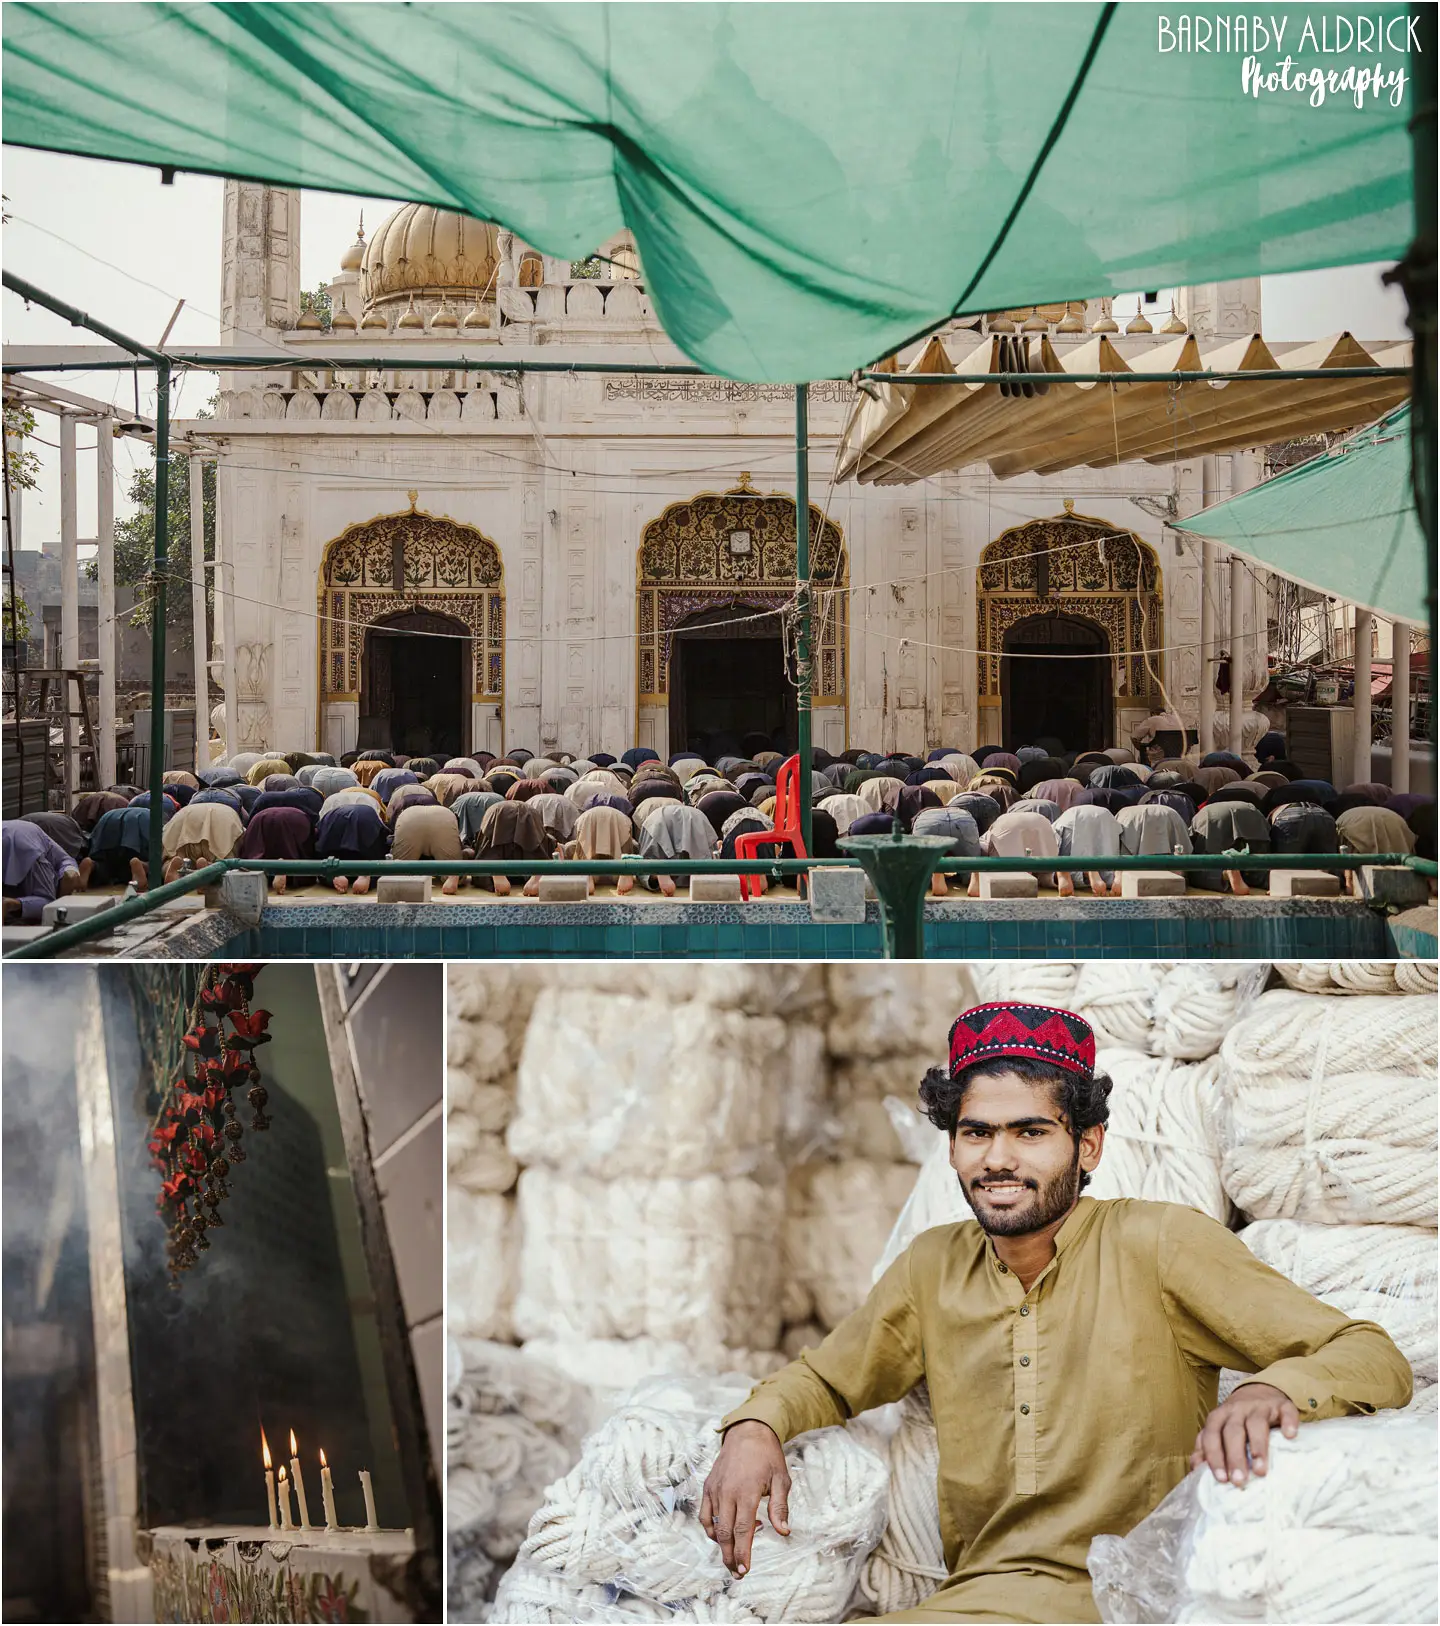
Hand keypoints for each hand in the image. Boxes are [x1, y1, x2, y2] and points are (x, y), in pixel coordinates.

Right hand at [698, 1419, 790, 1576]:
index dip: (743, 1552)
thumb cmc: (768, 1456)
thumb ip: (780, 1508)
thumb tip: (784, 1532)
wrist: (748, 1431)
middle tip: (738, 1573)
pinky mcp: (708, 1486)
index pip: (742, 1530)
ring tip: (732, 1557)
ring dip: (721, 1546)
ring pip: (713, 1526)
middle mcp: (727, 1492)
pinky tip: (722, 1534)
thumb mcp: (781, 1479)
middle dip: (730, 1556)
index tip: (745, 1570)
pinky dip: (710, 1529)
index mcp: (747, 1491)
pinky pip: (704, 1514)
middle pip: (725, 1533)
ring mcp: (715, 1489)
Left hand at [1190, 1382, 1299, 1485]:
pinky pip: (1285, 1411)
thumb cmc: (1238, 1419)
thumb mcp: (1220, 1429)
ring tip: (1260, 1471)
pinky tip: (1290, 1436)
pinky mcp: (1281, 1404)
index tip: (1221, 1479)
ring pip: (1256, 1424)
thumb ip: (1207, 1446)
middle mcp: (1236, 1410)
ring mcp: (1259, 1406)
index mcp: (1219, 1417)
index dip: (1214, 1456)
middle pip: (1233, 1432)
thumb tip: (1196, 1467)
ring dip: (1258, 1448)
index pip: (1211, 1436)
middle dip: (1234, 1457)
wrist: (1260, 1391)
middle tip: (1239, 1481)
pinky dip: (1288, 1422)